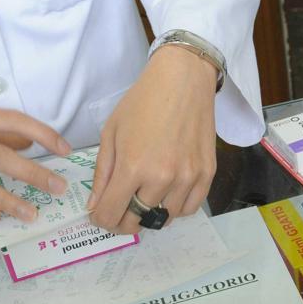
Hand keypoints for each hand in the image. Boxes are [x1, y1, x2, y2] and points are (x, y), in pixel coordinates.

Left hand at [87, 45, 217, 233]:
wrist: (183, 82)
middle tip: (119, 212)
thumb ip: (102, 173)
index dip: (101, 219)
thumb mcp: (111, 134)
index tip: (99, 215)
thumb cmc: (142, 102)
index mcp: (133, 166)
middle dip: (122, 222)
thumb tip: (96, 205)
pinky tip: (166, 196)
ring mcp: (188, 178)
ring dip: (150, 215)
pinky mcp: (207, 174)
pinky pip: (189, 209)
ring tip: (144, 200)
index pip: (111, 213)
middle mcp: (162, 177)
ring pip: (164, 218)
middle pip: (137, 221)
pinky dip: (175, 209)